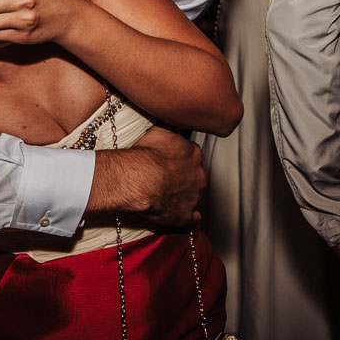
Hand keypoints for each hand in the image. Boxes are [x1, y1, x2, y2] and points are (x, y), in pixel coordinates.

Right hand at [89, 126, 205, 228]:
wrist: (140, 180)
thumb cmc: (144, 156)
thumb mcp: (156, 131)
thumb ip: (167, 129)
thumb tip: (167, 120)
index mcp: (193, 154)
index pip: (193, 155)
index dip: (181, 159)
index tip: (172, 161)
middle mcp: (198, 175)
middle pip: (196, 176)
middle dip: (185, 178)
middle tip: (168, 179)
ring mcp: (194, 197)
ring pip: (194, 196)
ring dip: (184, 197)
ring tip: (167, 196)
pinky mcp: (186, 216)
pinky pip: (191, 219)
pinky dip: (186, 218)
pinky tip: (177, 215)